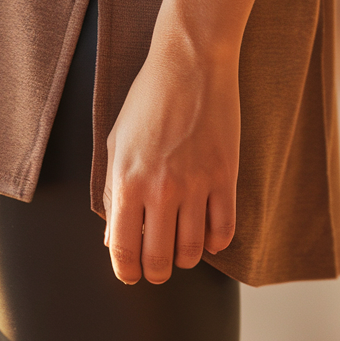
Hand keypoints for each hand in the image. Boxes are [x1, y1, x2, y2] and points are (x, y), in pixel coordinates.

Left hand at [102, 38, 238, 283]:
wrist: (190, 64)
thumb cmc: (148, 102)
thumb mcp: (117, 144)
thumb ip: (114, 193)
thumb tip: (113, 237)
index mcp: (127, 181)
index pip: (123, 248)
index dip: (126, 272)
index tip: (130, 277)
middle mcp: (160, 189)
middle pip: (159, 258)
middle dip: (155, 272)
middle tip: (156, 270)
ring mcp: (196, 185)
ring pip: (194, 251)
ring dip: (186, 260)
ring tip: (181, 252)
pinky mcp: (226, 177)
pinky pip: (225, 230)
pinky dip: (217, 242)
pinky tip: (209, 236)